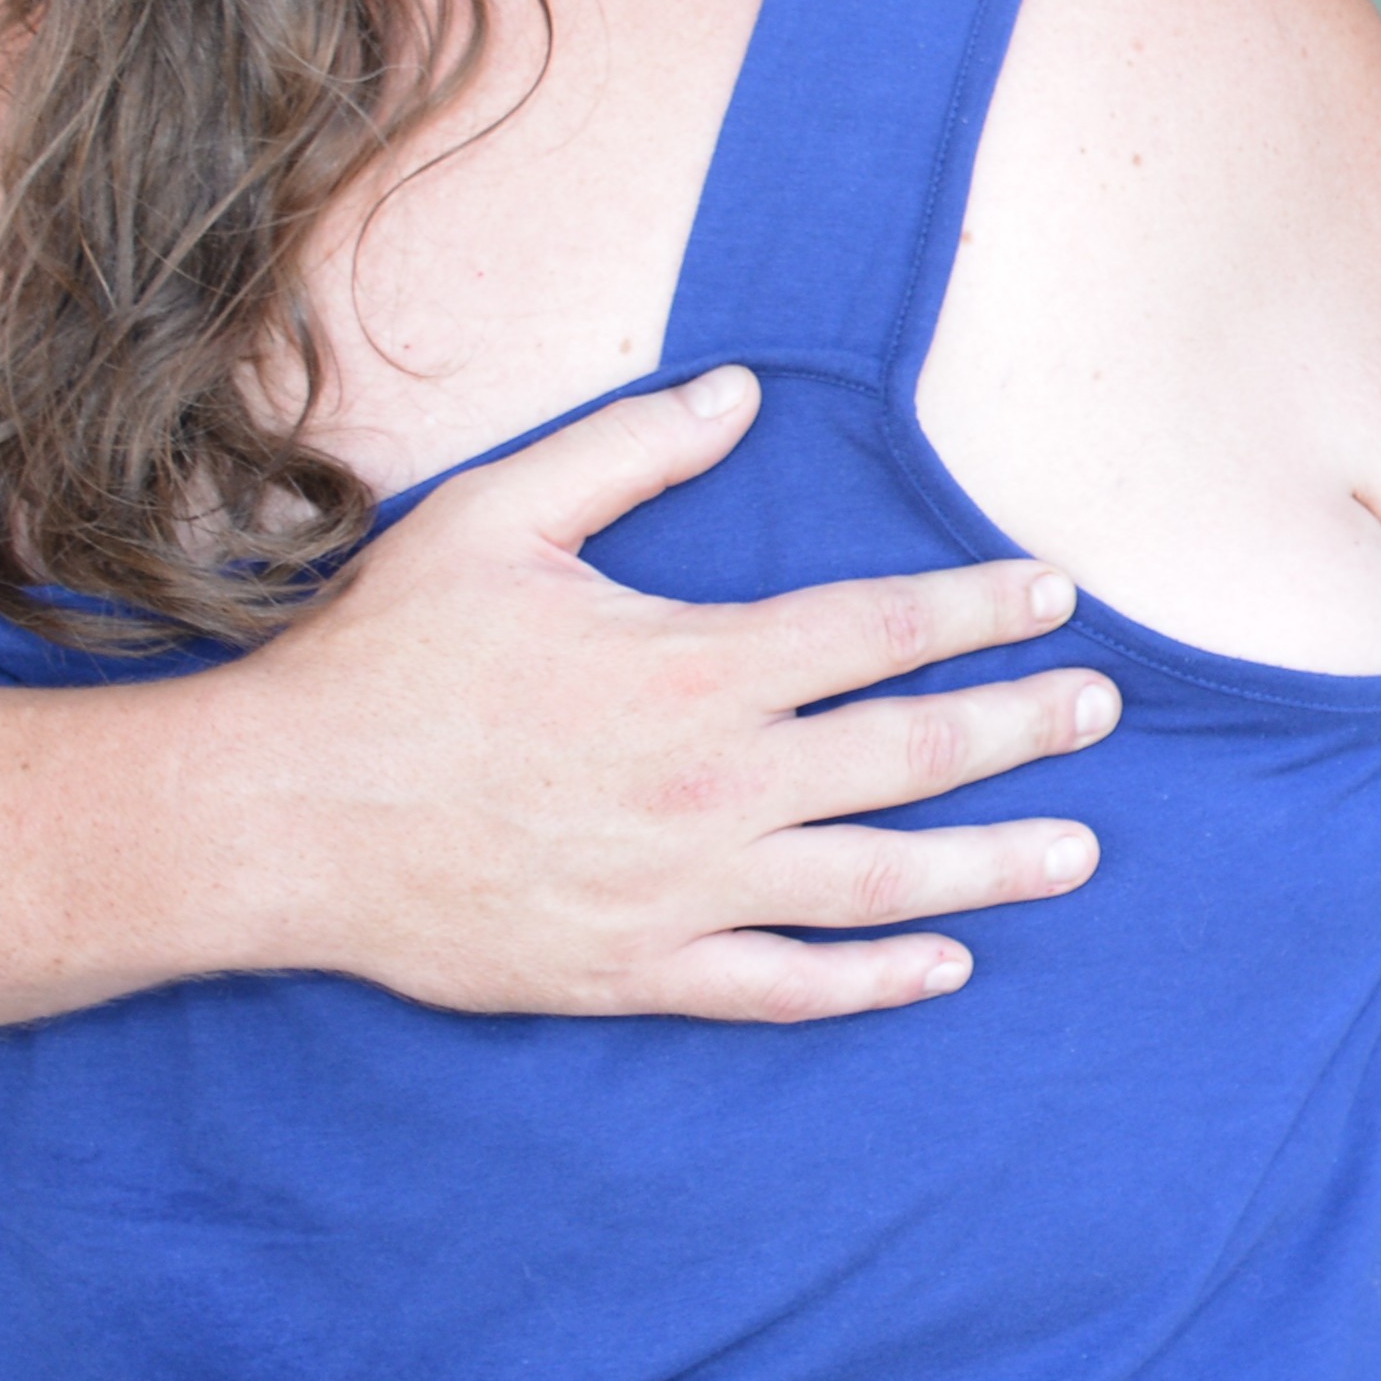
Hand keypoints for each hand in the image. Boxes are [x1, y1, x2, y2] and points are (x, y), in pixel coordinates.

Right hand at [196, 371, 1118, 1023]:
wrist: (278, 822)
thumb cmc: (384, 661)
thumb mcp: (499, 517)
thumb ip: (630, 452)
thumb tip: (744, 392)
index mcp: (694, 666)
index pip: (881, 629)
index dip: (980, 610)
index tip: (1054, 598)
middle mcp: (712, 783)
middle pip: (909, 752)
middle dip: (1021, 728)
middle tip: (1103, 711)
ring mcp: (681, 888)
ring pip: (876, 880)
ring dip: (989, 865)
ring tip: (1079, 850)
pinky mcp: (635, 970)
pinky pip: (783, 988)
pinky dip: (874, 981)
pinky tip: (944, 968)